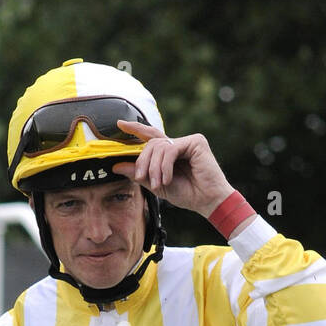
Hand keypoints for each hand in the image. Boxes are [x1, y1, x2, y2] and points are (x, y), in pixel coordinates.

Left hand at [113, 122, 233, 217]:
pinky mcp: (196, 142)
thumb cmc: (187, 194)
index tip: (120, 124)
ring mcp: (188, 141)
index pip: (151, 137)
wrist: (208, 201)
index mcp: (170, 152)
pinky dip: (165, 166)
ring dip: (154, 168)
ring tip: (159, 184)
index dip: (136, 129)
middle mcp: (178, 144)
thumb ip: (139, 175)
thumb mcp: (157, 185)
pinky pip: (171, 149)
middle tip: (141, 177)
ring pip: (159, 146)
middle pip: (151, 143)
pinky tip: (168, 178)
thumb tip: (117, 166)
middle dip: (143, 161)